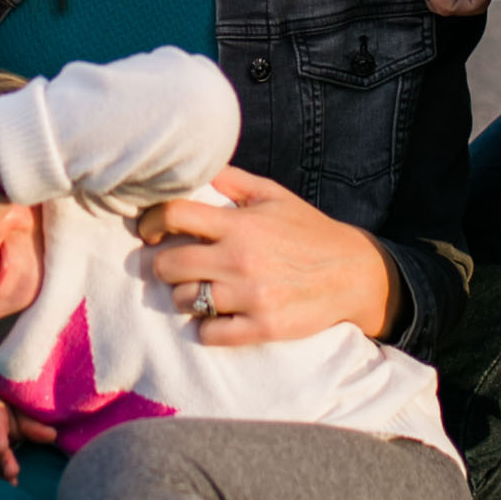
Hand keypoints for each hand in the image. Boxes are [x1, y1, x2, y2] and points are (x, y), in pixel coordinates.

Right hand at [0, 392, 56, 482]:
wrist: (0, 405)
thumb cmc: (14, 407)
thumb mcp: (24, 411)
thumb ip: (35, 424)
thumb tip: (53, 436)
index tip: (2, 447)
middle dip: (1, 460)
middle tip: (13, 473)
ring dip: (1, 469)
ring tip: (13, 480)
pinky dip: (0, 473)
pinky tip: (12, 481)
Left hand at [138, 169, 398, 344]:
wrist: (353, 274)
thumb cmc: (309, 231)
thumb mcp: (274, 196)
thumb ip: (233, 180)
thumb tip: (198, 166)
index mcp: (240, 223)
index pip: (174, 215)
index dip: (150, 221)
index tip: (147, 229)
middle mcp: (240, 259)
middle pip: (168, 264)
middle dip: (161, 264)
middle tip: (169, 265)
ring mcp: (250, 296)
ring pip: (184, 300)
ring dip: (184, 296)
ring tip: (196, 289)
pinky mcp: (262, 327)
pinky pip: (209, 333)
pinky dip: (205, 327)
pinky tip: (215, 316)